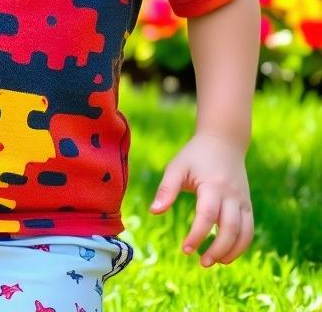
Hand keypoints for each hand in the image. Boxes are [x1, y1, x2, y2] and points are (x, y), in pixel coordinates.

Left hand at [150, 132, 253, 266]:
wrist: (223, 141)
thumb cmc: (195, 156)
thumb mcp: (177, 167)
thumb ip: (166, 189)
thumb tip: (154, 212)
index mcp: (213, 185)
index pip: (207, 216)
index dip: (197, 235)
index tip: (185, 250)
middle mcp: (232, 195)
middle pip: (230, 229)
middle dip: (217, 249)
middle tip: (200, 262)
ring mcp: (243, 200)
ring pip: (244, 233)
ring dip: (231, 252)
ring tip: (214, 262)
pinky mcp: (248, 205)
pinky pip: (249, 230)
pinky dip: (241, 245)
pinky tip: (226, 254)